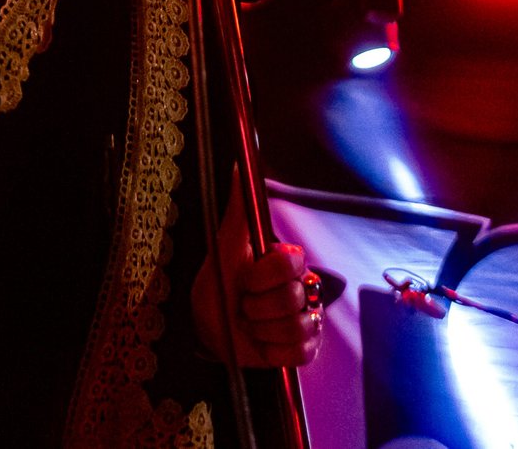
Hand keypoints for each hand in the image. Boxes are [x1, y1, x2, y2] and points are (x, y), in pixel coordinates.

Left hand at [190, 175, 322, 368]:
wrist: (210, 324)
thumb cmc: (219, 282)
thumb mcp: (226, 244)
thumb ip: (238, 207)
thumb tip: (238, 165)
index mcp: (287, 263)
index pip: (291, 265)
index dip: (263, 276)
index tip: (246, 279)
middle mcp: (302, 288)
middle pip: (292, 299)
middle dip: (257, 306)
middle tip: (244, 303)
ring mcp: (307, 319)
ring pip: (297, 327)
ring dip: (262, 329)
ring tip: (249, 323)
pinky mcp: (305, 348)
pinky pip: (300, 352)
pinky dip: (273, 350)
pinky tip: (261, 341)